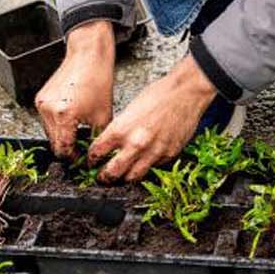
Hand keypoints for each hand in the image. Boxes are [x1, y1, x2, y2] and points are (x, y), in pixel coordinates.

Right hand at [35, 20, 117, 155]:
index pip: (64, 149)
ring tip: (78, 136)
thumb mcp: (102, 116)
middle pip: (54, 143)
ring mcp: (41, 104)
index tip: (83, 162)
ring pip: (49, 133)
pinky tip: (71, 122)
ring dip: (62, 138)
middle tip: (81, 152)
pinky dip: (57, 125)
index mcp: (64, 115)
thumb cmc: (97, 81)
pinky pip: (47, 121)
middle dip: (68, 150)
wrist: (87, 57)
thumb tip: (95, 155)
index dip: (74, 159)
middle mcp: (48, 110)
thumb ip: (96, 139)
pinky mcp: (40, 99)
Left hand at [89, 59, 217, 182]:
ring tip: (119, 178)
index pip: (97, 152)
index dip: (90, 159)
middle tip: (100, 178)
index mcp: (121, 129)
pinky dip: (145, 168)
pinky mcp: (169, 155)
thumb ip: (119, 129)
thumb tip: (110, 142)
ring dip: (123, 179)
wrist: (184, 94)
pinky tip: (141, 165)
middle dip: (103, 178)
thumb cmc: (157, 95)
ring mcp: (153, 152)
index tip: (89, 162)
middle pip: (113, 172)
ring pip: (133, 177)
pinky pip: (153, 168)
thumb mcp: (128, 110)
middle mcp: (136, 144)